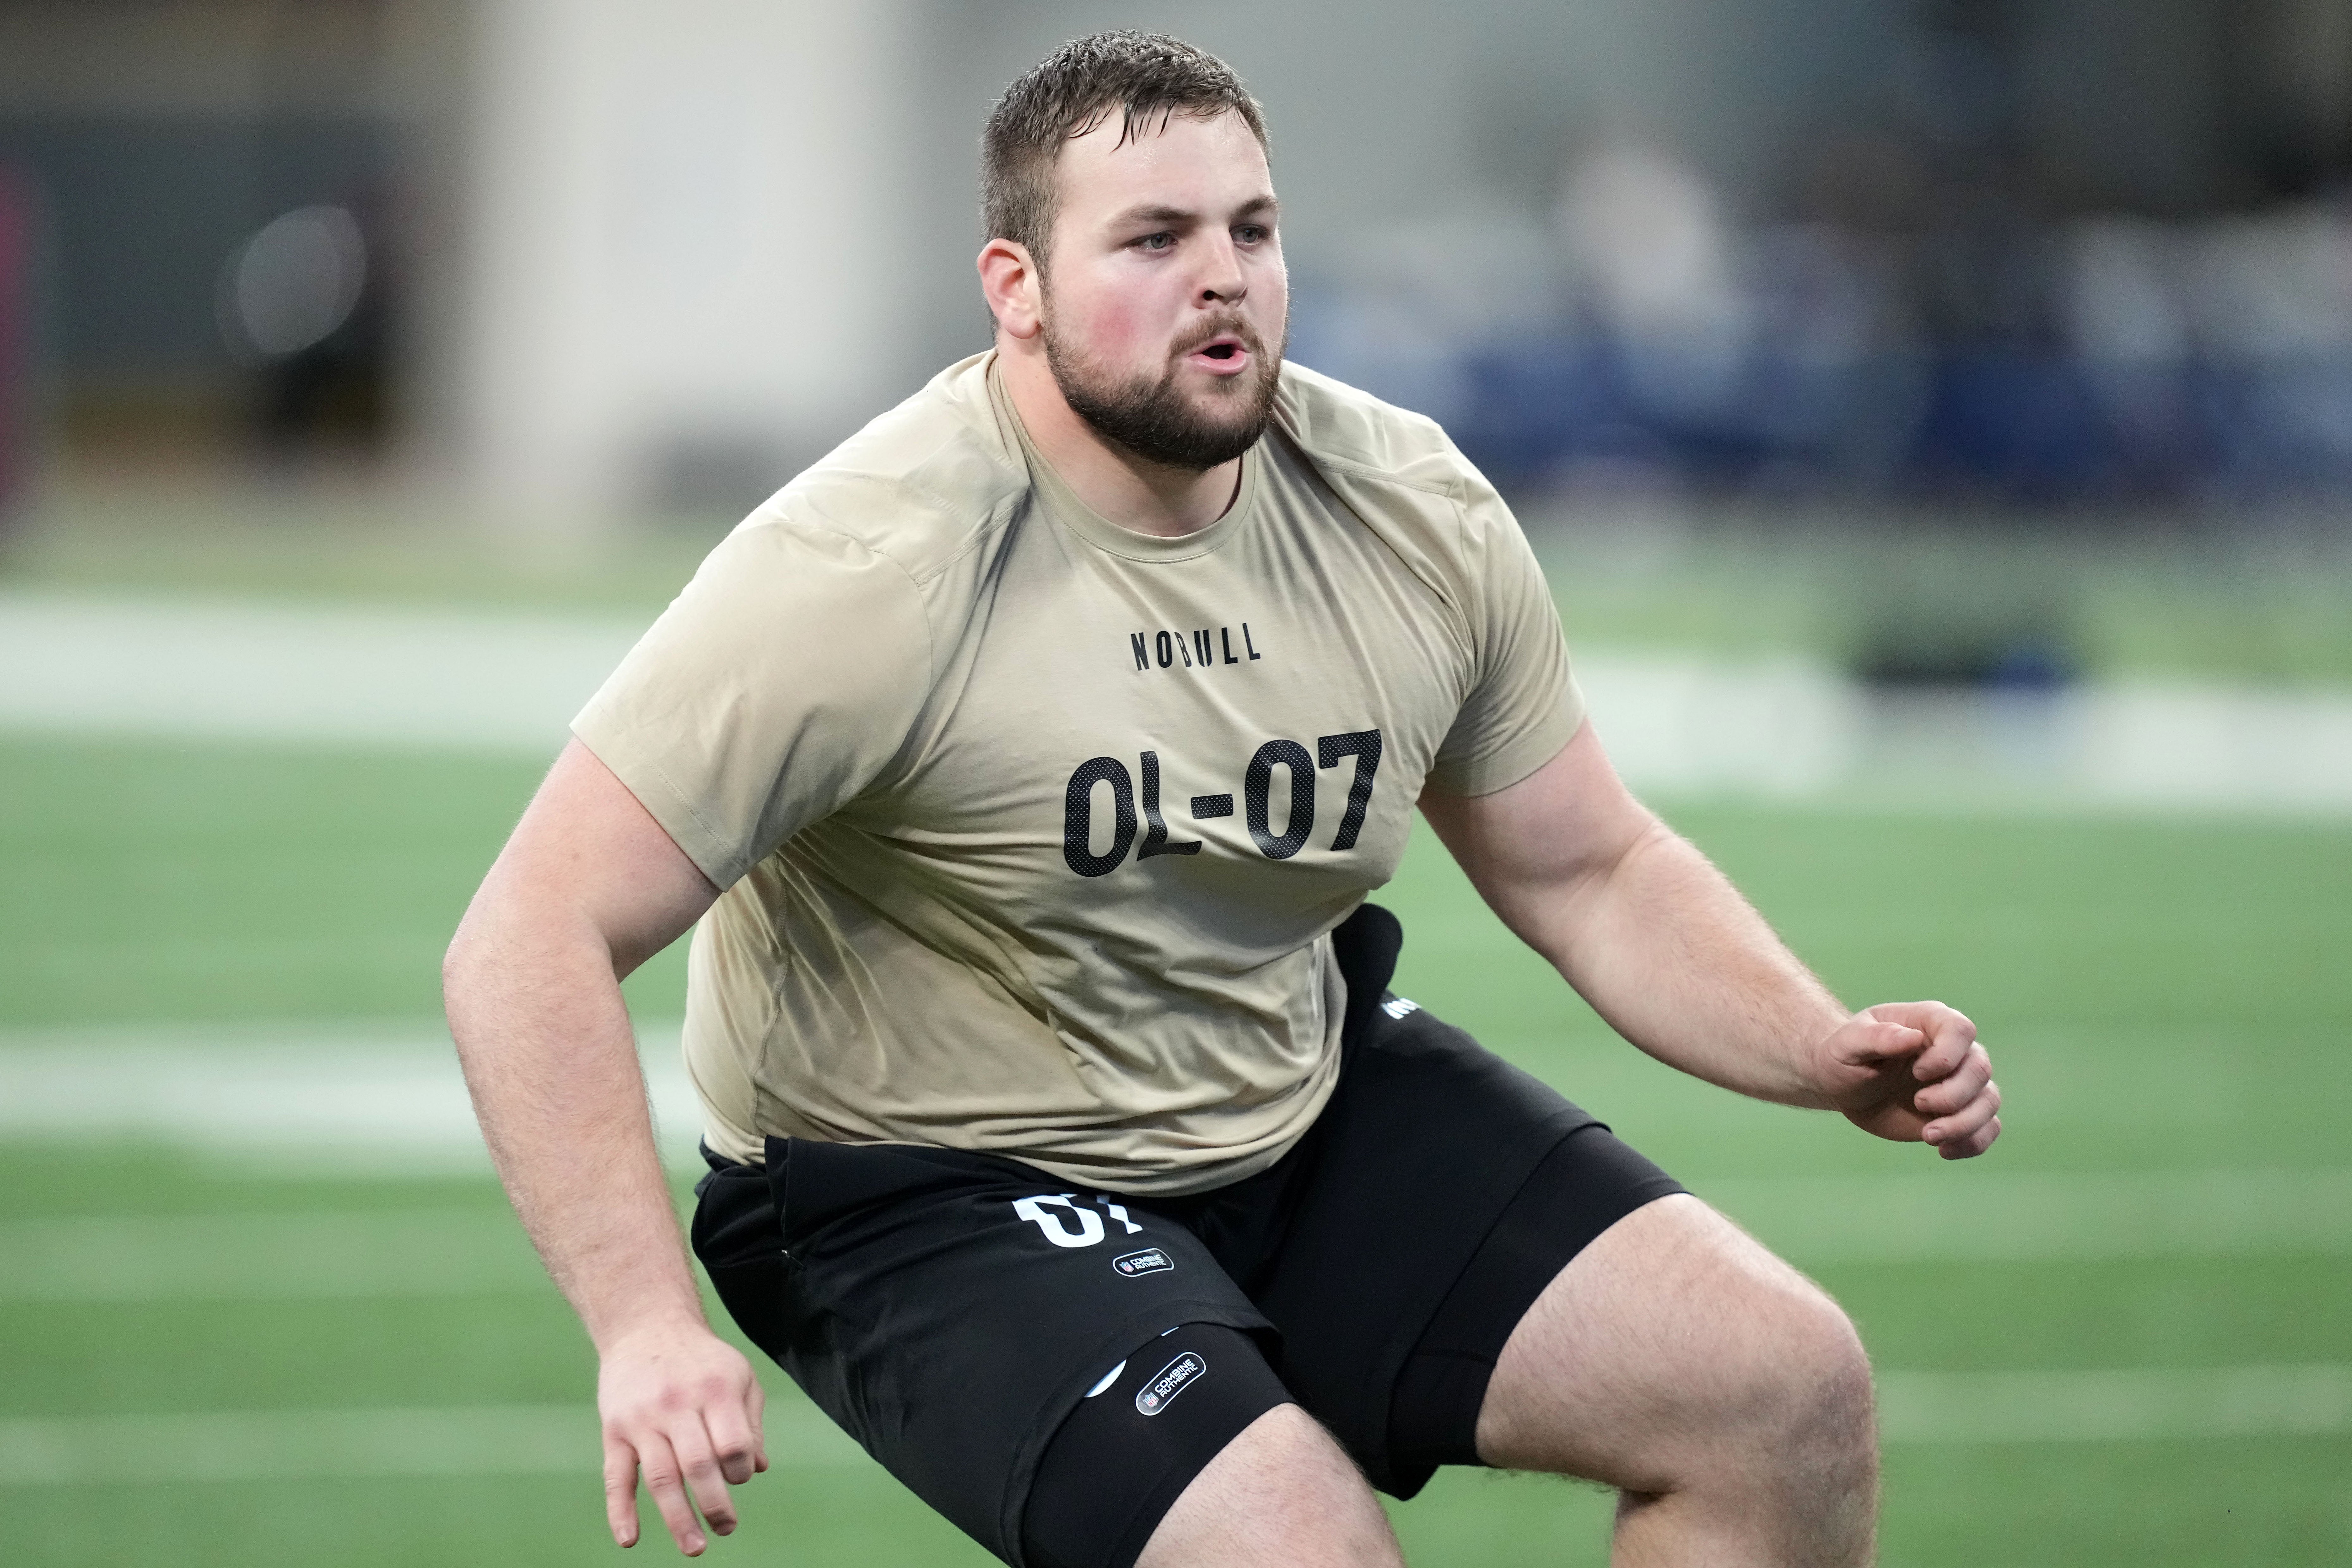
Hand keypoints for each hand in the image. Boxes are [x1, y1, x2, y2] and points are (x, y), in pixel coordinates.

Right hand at [599, 1319, 768, 1553]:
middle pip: (699, 1466)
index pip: (733, 1445)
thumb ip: (751, 1422)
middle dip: (716, 1505)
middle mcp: (678, 1404)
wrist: (646, 1325)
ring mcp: (643, 1419)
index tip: (739, 1476)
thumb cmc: (702, 1359)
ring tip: (695, 1548)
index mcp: (715, 1390)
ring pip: (661, 1477)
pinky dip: (620, 1511)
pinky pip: (616, 1476)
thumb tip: (758, 1469)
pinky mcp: (614, 1430)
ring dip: (678, 1518)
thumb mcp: (738, 1376)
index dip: (740, 1470)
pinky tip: (629, 1540)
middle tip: (726, 1529)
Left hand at [1813, 1001, 2000, 1158]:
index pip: (1960, 1030)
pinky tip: (1944, 1151)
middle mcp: (1953, 1051)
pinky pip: (1988, 1127)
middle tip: (1918, 1104)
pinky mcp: (1959, 1113)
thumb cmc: (1844, 1057)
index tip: (1917, 1073)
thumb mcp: (1849, 1045)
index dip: (1947, 1055)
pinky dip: (1974, 1142)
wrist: (1843, 1087)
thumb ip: (1877, 1038)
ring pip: (1989, 1101)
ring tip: (1928, 1136)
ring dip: (1965, 1124)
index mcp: (1928, 1023)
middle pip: (1979, 1070)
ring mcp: (1959, 1083)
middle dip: (1953, 1095)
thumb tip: (1912, 1037)